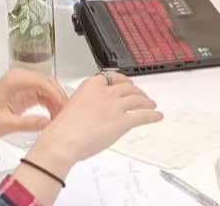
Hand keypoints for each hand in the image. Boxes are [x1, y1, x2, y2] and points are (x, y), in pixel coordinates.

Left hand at [0, 69, 69, 151]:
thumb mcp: (5, 124)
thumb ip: (26, 123)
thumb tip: (47, 122)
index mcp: (14, 80)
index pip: (42, 82)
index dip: (56, 95)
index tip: (64, 108)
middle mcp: (20, 77)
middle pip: (48, 82)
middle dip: (59, 98)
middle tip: (66, 114)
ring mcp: (24, 82)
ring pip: (48, 87)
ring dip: (56, 101)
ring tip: (60, 117)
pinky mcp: (26, 90)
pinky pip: (44, 93)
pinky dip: (50, 103)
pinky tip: (53, 115)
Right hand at [29, 73, 161, 168]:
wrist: (63, 141)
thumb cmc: (63, 129)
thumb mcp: (72, 105)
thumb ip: (86, 102)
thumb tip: (94, 110)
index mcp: (91, 85)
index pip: (112, 77)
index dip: (123, 81)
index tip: (126, 83)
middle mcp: (105, 92)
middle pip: (127, 87)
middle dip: (137, 92)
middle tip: (141, 96)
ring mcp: (115, 106)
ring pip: (137, 99)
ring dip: (147, 102)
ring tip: (151, 105)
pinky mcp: (123, 121)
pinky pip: (142, 116)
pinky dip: (152, 116)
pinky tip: (157, 116)